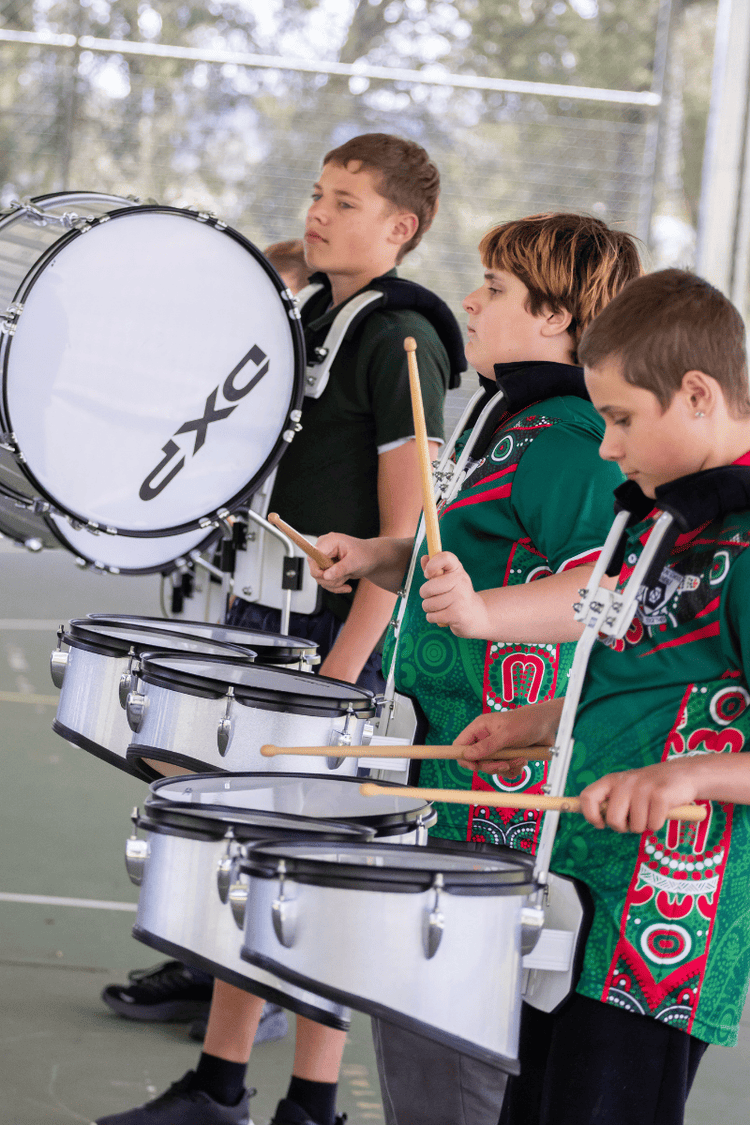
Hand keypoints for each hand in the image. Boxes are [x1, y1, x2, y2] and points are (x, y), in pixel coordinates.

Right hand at [308, 533, 375, 593]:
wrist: (371, 558)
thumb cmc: (366, 555)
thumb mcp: (355, 562)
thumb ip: (340, 568)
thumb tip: (326, 576)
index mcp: (328, 542)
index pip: (313, 556)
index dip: (317, 569)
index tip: (328, 577)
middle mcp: (324, 549)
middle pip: (315, 570)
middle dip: (330, 579)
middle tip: (345, 577)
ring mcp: (324, 559)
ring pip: (320, 578)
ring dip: (334, 583)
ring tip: (347, 577)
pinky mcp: (326, 568)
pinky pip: (325, 581)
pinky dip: (335, 586)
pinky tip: (346, 586)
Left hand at [419, 552, 489, 636]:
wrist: (476, 614)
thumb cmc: (457, 594)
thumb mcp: (448, 578)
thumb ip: (434, 569)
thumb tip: (424, 558)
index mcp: (457, 569)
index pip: (445, 558)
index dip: (432, 564)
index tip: (427, 574)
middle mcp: (461, 581)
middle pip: (429, 588)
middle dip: (425, 594)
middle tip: (432, 596)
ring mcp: (460, 598)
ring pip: (428, 604)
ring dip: (429, 608)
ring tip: (439, 607)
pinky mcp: (457, 614)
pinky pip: (431, 616)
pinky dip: (432, 617)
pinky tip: (442, 616)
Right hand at [452, 702, 561, 777]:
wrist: (549, 724)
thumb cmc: (527, 722)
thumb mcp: (506, 734)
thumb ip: (487, 746)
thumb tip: (467, 756)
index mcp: (480, 728)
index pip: (460, 745)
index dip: (464, 758)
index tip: (476, 766)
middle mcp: (486, 739)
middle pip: (477, 761)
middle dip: (492, 765)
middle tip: (505, 763)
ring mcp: (497, 749)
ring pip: (492, 768)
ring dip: (507, 767)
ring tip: (519, 758)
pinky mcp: (508, 756)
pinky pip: (505, 771)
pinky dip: (515, 768)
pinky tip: (523, 759)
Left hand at [578, 760, 702, 832]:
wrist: (684, 774)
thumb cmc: (650, 788)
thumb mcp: (626, 789)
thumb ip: (610, 802)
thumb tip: (594, 820)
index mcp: (611, 780)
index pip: (587, 797)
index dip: (590, 815)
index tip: (600, 824)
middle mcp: (624, 782)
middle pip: (613, 820)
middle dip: (624, 827)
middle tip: (635, 819)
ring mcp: (642, 787)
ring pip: (636, 827)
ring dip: (645, 825)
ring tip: (651, 810)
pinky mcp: (660, 795)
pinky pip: (653, 825)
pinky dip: (658, 823)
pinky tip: (663, 810)